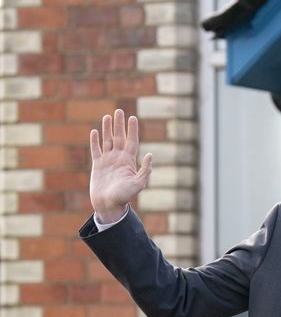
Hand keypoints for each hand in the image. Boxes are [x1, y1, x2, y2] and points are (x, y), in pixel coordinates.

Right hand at [89, 109, 152, 223]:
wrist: (108, 205)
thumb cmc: (124, 197)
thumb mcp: (138, 184)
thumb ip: (145, 170)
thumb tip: (150, 155)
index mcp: (129, 162)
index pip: (131, 141)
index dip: (132, 130)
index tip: (133, 118)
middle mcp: (119, 159)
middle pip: (119, 138)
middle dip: (120, 125)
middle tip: (119, 111)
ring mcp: (107, 161)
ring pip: (107, 141)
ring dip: (108, 129)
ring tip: (108, 117)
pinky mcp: (97, 165)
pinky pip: (96, 150)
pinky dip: (95, 141)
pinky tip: (95, 131)